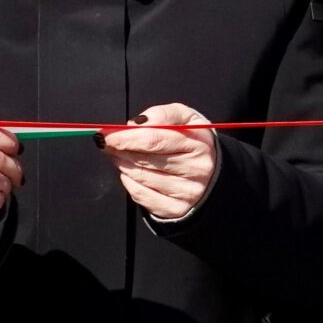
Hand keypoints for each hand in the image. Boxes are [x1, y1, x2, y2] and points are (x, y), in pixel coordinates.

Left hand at [103, 103, 219, 221]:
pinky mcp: (176, 209)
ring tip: (118, 155)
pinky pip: (141, 195)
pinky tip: (130, 173)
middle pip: (145, 159)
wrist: (214, 173)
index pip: (155, 140)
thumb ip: (162, 114)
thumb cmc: (193, 142)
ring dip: (122, 164)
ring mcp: (187, 192)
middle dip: (121, 150)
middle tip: (108, 143)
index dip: (127, 137)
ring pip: (140, 177)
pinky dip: (129, 182)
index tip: (108, 134)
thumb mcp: (186, 119)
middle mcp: (196, 170)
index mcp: (199, 144)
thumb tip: (135, 124)